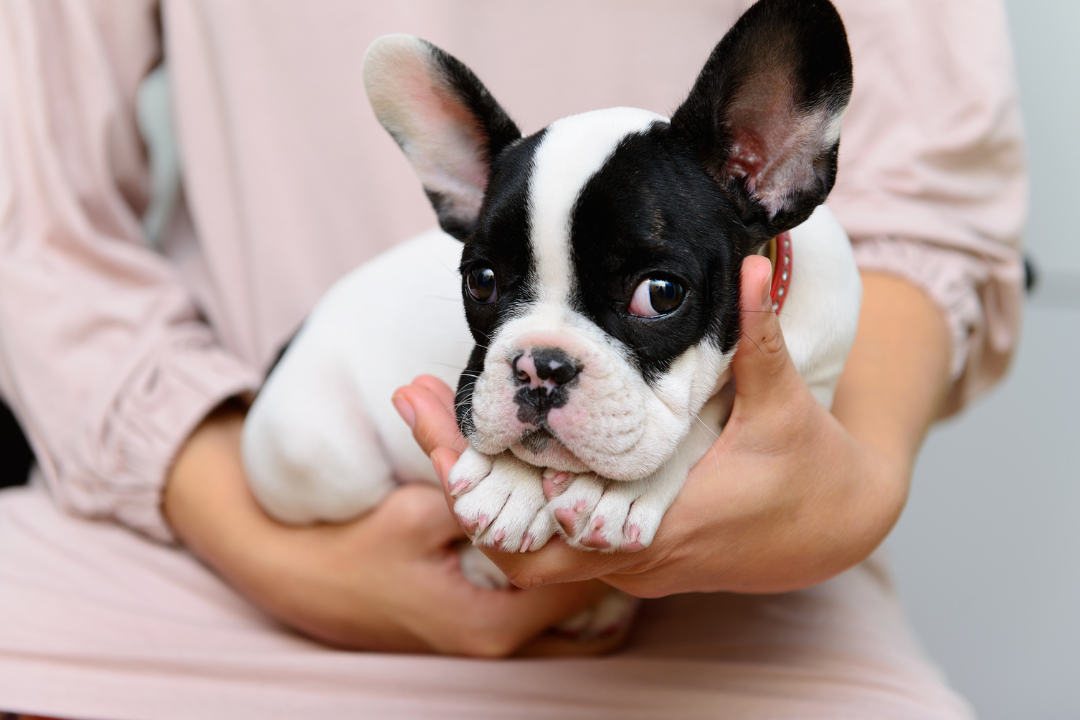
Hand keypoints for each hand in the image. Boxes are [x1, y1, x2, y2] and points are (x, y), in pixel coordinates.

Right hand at [163, 407, 617, 656]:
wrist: (305, 583)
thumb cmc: (359, 549)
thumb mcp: (417, 513)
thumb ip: (472, 486)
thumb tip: (515, 444)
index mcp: (494, 621)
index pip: (581, 577)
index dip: (595, 526)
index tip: (606, 482)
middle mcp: (504, 642)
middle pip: (585, 592)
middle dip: (592, 539)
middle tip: (605, 487)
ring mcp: (495, 639)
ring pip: (569, 600)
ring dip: (575, 552)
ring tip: (584, 499)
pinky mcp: (486, 625)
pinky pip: (543, 601)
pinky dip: (553, 565)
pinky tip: (550, 520)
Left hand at [394, 256, 950, 596]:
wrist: (828, 529)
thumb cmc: (808, 470)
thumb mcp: (783, 407)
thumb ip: (759, 340)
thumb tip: (749, 262)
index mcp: (668, 522)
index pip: (555, 523)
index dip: (492, 484)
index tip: (442, 414)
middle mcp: (634, 554)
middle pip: (515, 547)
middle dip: (461, 482)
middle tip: (416, 402)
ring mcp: (624, 561)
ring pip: (524, 549)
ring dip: (480, 488)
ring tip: (437, 416)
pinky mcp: (623, 551)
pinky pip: (548, 541)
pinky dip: (512, 497)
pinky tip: (487, 444)